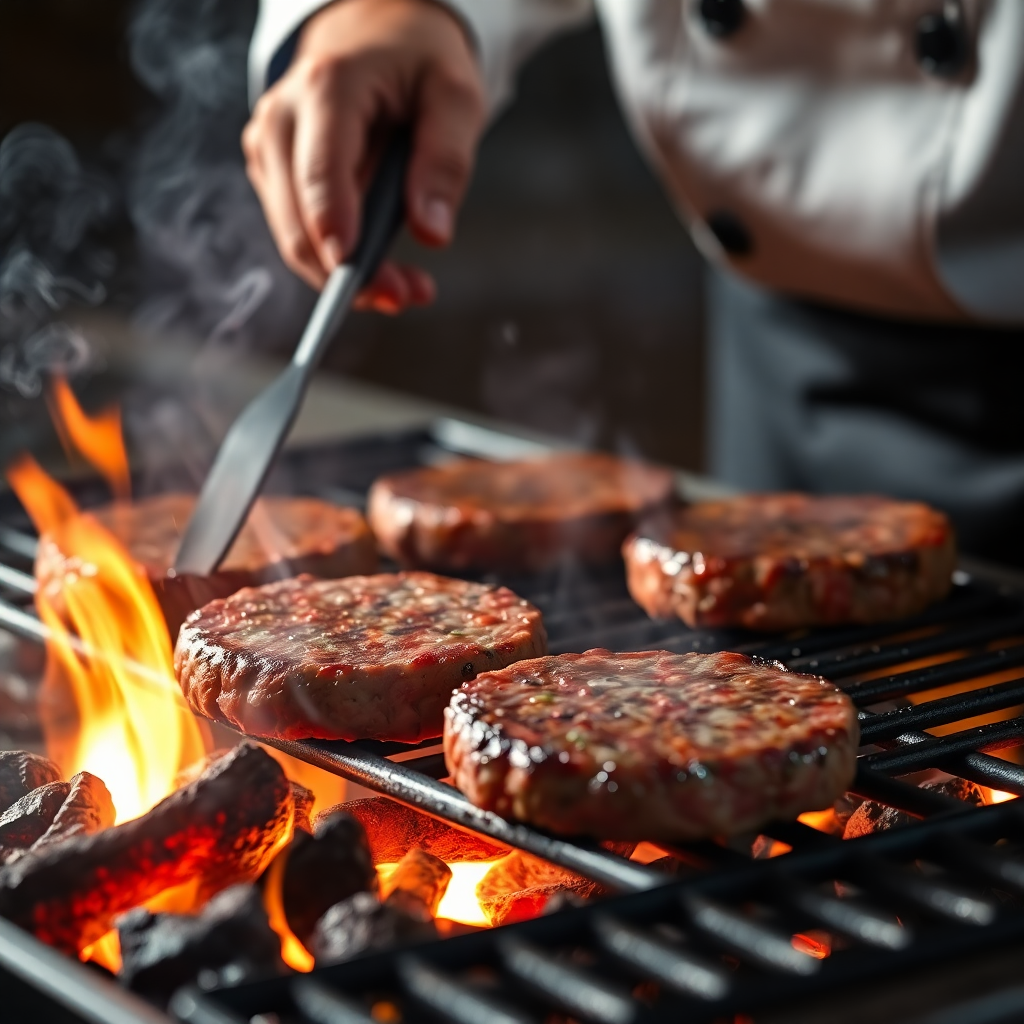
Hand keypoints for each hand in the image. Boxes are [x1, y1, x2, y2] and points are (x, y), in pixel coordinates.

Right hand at [242, 0, 484, 311]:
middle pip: (299, 220)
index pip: (320, 170)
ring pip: (295, 239)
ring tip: (409, 285)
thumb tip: (431, 233)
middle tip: (409, 295)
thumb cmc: (417, 62)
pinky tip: (382, 263)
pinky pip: (300, 235)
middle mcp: (282, 117)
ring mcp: (269, 148)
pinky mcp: (272, 174)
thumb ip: (446, 161)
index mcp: (327, 86)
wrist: (376, 35)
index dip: (335, 226)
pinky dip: (339, 262)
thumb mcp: (455, 96)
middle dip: (351, 271)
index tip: (354, 272)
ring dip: (349, 276)